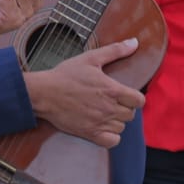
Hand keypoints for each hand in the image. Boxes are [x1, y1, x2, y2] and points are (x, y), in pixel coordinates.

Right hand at [26, 39, 144, 146]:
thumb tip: (135, 42)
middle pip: (130, 115)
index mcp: (112, 90)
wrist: (44, 93)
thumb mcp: (91, 58)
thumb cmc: (66, 75)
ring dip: (116, 121)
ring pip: (121, 127)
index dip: (134, 97)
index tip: (125, 94)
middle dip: (124, 108)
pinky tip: (103, 127)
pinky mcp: (89, 133)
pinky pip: (112, 141)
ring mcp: (99, 123)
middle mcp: (108, 108)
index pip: (139, 101)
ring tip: (105, 113)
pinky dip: (111, 136)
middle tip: (112, 102)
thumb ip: (115, 50)